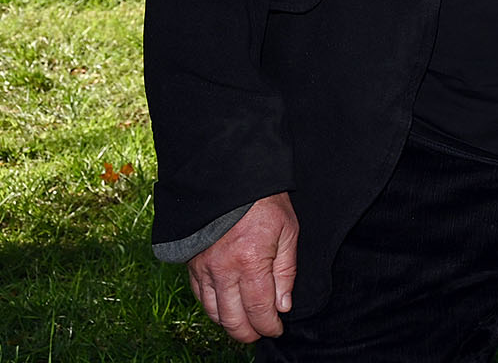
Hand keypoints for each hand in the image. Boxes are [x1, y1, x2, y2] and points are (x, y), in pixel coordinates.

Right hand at [187, 193, 297, 342]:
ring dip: (230, 324)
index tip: (277, 329)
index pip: (259, 310)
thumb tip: (283, 306)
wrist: (230, 180)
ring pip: (213, 313)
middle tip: (261, 332)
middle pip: (232, 319)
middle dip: (249, 333)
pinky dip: (213, 309)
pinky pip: (200, 297)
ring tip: (245, 325)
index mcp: (250, 263)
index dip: (269, 326)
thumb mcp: (288, 232)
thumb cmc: (264, 203)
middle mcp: (223, 271)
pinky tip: (226, 309)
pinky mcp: (192, 265)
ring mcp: (204, 269)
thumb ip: (286, 272)